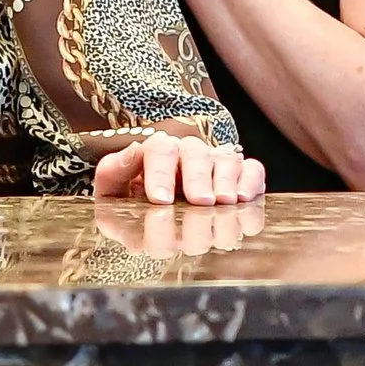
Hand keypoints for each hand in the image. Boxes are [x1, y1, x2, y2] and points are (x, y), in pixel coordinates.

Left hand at [85, 131, 266, 207]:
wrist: (158, 214)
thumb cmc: (134, 202)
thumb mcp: (112, 192)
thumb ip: (113, 173)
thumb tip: (133, 151)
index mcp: (157, 152)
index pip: (159, 150)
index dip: (160, 173)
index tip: (160, 200)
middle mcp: (189, 153)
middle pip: (196, 154)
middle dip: (198, 179)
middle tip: (200, 202)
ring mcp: (217, 162)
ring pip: (226, 160)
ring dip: (226, 181)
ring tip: (223, 203)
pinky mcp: (242, 175)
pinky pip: (252, 169)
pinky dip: (251, 182)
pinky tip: (244, 199)